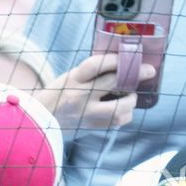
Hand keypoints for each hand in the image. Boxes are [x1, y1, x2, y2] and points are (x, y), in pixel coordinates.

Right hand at [34, 53, 153, 131]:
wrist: (37, 123)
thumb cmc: (56, 97)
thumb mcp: (68, 78)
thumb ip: (91, 73)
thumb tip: (121, 66)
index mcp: (73, 79)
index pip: (98, 64)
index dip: (118, 59)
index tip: (133, 57)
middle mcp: (79, 97)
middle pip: (114, 83)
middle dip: (136, 75)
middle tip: (149, 71)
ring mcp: (86, 115)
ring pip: (119, 109)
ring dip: (130, 102)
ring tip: (130, 97)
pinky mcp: (89, 128)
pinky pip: (115, 123)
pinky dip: (123, 116)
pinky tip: (121, 111)